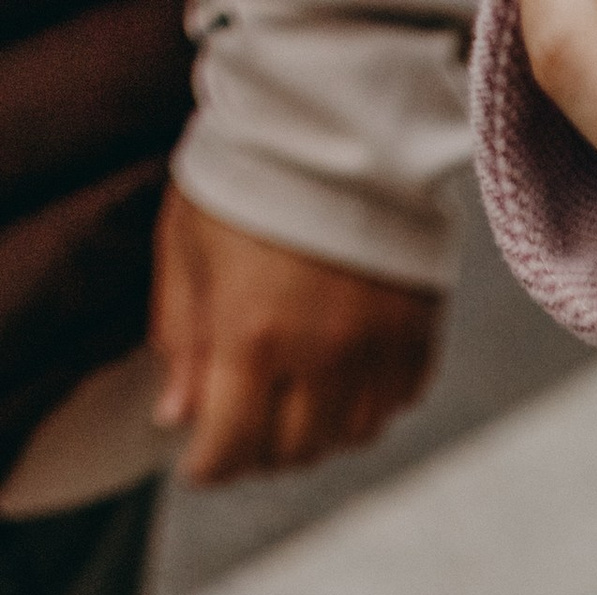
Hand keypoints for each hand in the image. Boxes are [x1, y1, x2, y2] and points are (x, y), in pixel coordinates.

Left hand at [150, 192, 443, 483]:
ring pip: (347, 440)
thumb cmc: (245, 178)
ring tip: (291, 403)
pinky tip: (340, 377)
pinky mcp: (417, 339)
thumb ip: (180, 338)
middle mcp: (320, 359)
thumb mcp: (186, 248)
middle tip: (240, 427)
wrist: (333, 123)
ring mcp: (375, 353)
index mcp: (252, 337)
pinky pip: (393, 406)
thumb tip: (177, 416)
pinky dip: (363, 406)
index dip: (208, 467)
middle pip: (291, 453)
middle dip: (258, 451)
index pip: (231, 447)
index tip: (198, 466)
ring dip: (313, 434)